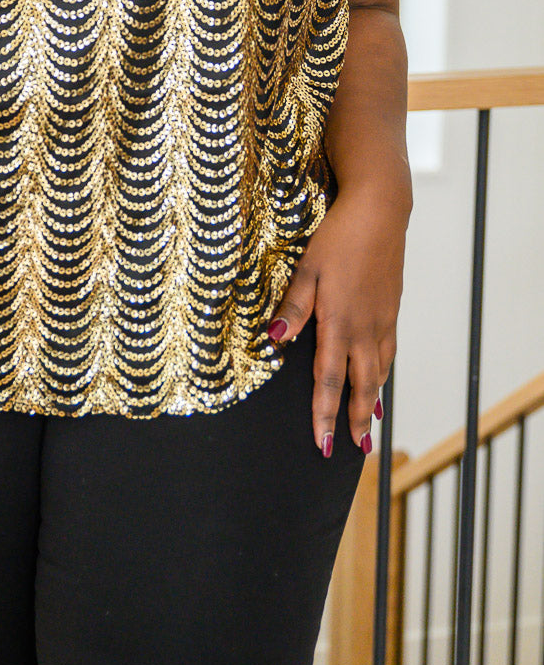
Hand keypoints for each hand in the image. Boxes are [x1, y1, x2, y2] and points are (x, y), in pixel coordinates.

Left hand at [268, 182, 408, 456]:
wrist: (380, 213)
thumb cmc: (338, 239)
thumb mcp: (307, 270)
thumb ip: (293, 309)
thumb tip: (274, 343)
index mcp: (339, 323)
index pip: (328, 381)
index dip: (325, 415)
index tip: (323, 444)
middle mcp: (365, 329)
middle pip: (362, 385)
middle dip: (357, 420)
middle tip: (356, 450)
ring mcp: (382, 320)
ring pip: (378, 371)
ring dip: (373, 401)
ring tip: (370, 426)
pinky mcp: (391, 309)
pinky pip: (388, 352)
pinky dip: (383, 373)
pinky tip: (380, 378)